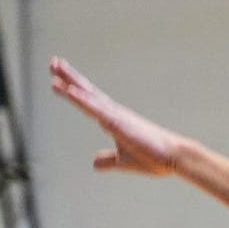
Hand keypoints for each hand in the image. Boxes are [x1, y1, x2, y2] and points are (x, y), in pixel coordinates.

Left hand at [51, 59, 187, 175]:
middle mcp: (114, 113)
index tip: (59, 80)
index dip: (74, 91)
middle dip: (69, 78)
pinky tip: (70, 91)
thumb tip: (94, 164)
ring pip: (88, 96)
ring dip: (71, 83)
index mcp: (114, 121)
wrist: (174, 157)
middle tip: (53, 63)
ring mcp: (116, 116)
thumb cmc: (154, 158)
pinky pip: (96, 109)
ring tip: (55, 68)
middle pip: (87, 92)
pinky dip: (82, 99)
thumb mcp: (125, 161)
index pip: (90, 102)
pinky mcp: (119, 122)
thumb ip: (109, 160)